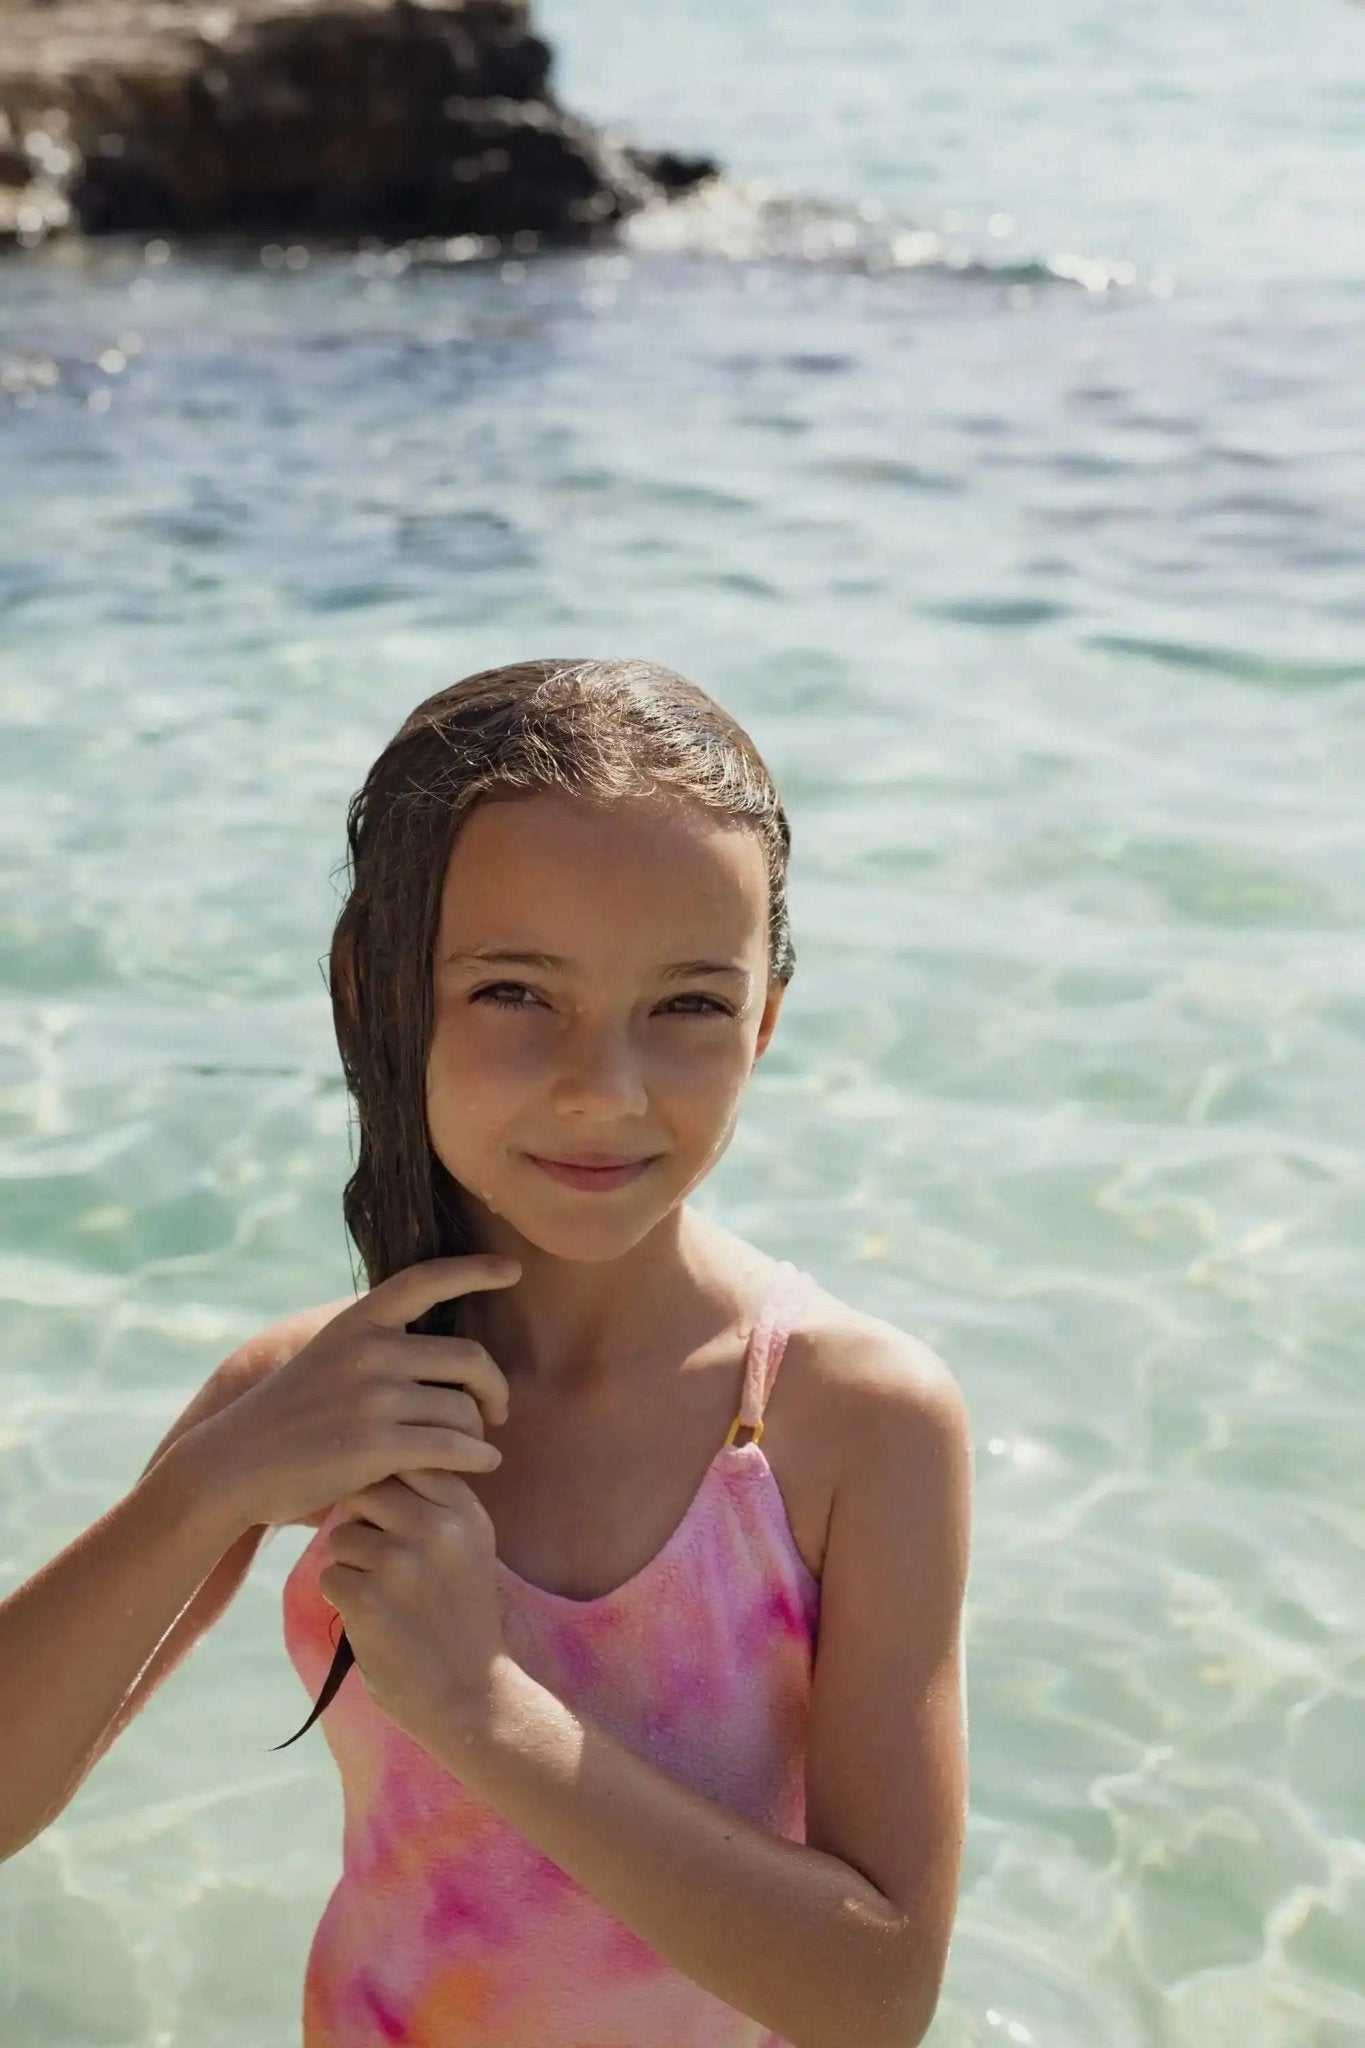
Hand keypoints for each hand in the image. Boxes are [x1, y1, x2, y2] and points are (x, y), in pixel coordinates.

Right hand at [187, 1255, 518, 1538]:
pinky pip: (454, 1447)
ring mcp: (373, 1397)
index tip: (511, 1269)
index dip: (475, 1269)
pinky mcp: (377, 1445)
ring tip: (476, 1445)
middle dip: (494, 1386)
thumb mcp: (328, 1359)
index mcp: (357, 1322)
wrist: (235, 1464)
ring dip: (480, 1432)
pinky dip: (479, 1457)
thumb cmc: (290, 1417)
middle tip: (498, 1409)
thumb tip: (441, 1344)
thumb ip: (377, 1346)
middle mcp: (369, 1350)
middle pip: (470, 1358)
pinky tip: (483, 1464)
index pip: (426, 1280)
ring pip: (464, 1409)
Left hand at [316, 1464, 512, 1756]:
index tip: (393, 1514)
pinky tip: (374, 1620)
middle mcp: (437, 1528)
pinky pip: (329, 1576)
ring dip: (349, 1564)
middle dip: (362, 1519)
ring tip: (382, 1593)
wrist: (470, 1694)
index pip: (409, 1458)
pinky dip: (343, 1598)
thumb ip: (435, 1499)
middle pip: (367, 1489)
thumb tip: (378, 1457)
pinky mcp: (368, 1600)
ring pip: (341, 1535)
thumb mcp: (470, 1544)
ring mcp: (401, 1564)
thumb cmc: (461, 1614)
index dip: (389, 1481)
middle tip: (380, 1556)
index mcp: (464, 1510)